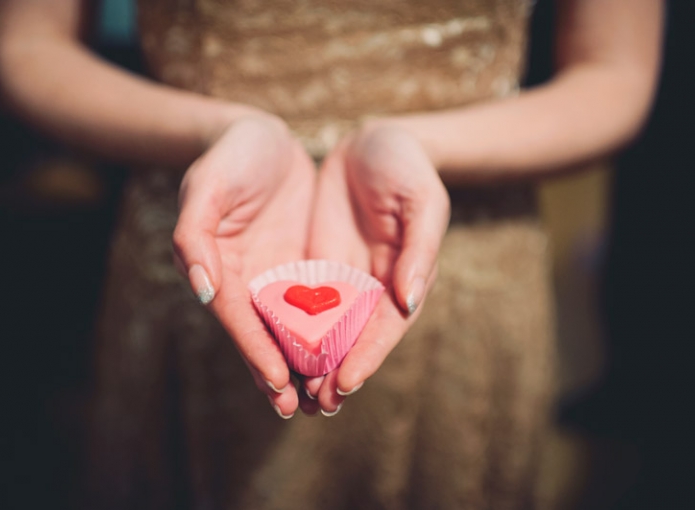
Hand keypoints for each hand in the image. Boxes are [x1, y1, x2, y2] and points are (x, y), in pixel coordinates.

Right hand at [173, 115, 315, 417]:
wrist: (262, 134)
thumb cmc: (231, 155)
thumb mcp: (207, 184)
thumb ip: (195, 233)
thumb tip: (204, 289)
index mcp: (216, 266)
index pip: (236, 318)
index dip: (254, 350)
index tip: (276, 381)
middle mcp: (244, 279)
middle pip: (260, 334)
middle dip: (277, 373)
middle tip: (299, 410)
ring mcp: (272, 275)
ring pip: (287, 329)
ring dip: (302, 363)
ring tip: (322, 399)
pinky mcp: (298, 266)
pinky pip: (312, 305)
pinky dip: (322, 334)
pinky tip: (341, 355)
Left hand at [303, 124, 449, 415]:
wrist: (371, 139)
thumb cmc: (406, 166)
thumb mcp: (422, 201)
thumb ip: (418, 250)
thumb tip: (409, 301)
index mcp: (403, 277)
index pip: (385, 327)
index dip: (367, 356)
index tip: (345, 382)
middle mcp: (372, 286)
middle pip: (353, 338)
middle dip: (335, 371)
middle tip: (314, 403)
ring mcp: (342, 278)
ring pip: (324, 329)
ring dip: (310, 361)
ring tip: (292, 394)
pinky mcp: (315, 265)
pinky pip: (300, 302)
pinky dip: (289, 329)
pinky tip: (272, 351)